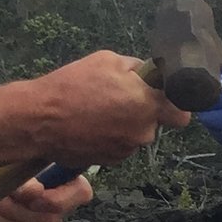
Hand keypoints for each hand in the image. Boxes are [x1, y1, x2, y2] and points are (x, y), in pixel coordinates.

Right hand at [29, 51, 191, 167]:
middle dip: (143, 112)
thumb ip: (139, 69)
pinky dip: (110, 137)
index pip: (182, 113)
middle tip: (117, 98)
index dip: (174, 105)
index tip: (162, 98)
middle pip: (155, 122)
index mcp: (148, 104)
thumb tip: (153, 74)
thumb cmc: (72, 86)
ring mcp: (127, 149)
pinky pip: (120, 146)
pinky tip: (90, 126)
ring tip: (97, 111)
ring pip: (135, 134)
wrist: (39, 120)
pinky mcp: (111, 161)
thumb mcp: (108, 61)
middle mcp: (143, 131)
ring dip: (124, 125)